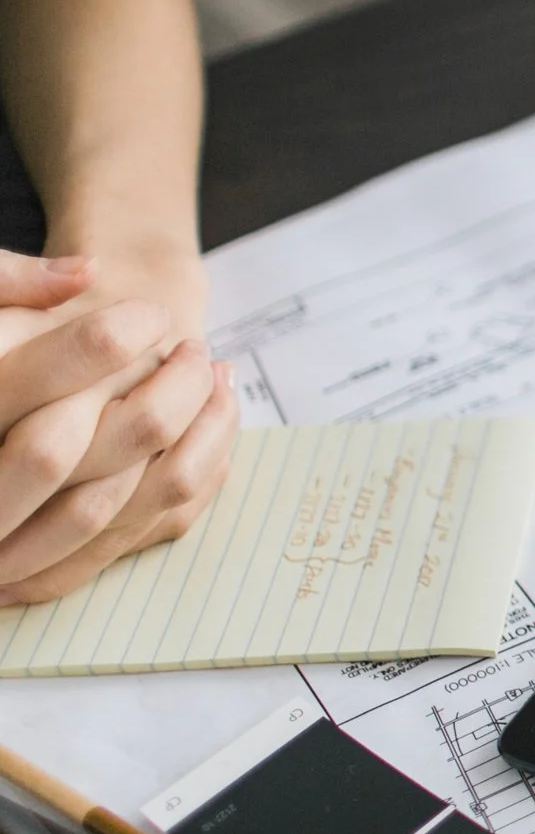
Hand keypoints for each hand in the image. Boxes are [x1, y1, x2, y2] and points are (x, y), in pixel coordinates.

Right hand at [0, 248, 236, 601]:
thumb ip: (7, 281)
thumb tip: (85, 273)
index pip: (36, 383)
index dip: (107, 344)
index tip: (152, 316)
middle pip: (81, 449)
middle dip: (157, 393)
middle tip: (194, 349)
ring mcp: (15, 539)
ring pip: (125, 499)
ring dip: (192, 434)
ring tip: (214, 375)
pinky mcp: (65, 560)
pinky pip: (150, 525)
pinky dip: (200, 469)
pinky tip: (215, 417)